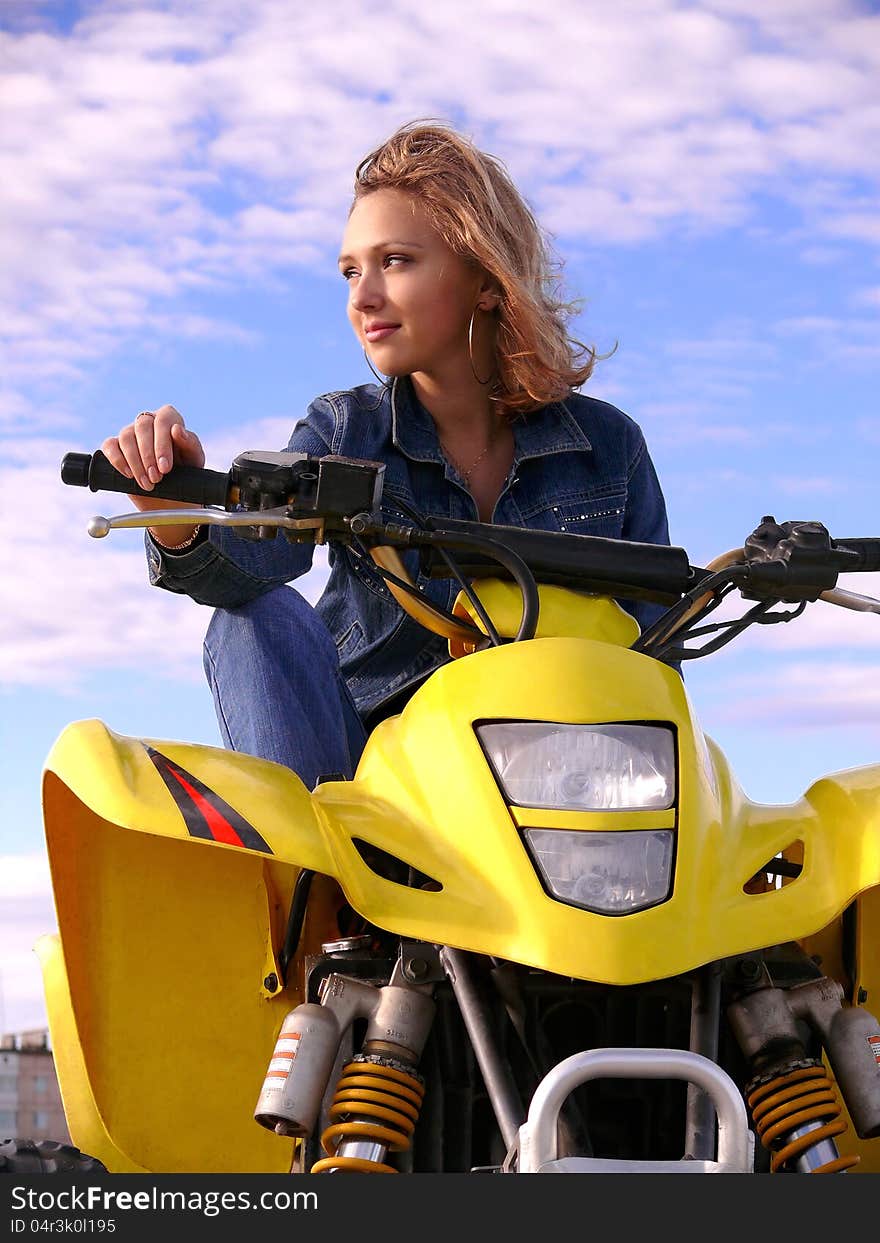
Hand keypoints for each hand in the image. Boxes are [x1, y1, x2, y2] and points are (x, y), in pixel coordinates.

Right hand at [101, 405, 206, 546]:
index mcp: (170, 420)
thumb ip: (190, 445)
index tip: (165, 468)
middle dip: (149, 455)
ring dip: (135, 462)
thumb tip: (177, 430)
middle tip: (156, 478)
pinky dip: (117, 460)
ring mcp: (130, 433)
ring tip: (147, 483)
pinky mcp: (116, 447)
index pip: (163, 419)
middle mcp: (149, 422)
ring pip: (126, 437)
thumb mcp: (194, 462)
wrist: (172, 499)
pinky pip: (109, 446)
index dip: (163, 443)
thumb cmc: (186, 475)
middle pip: (142, 426)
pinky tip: (129, 475)